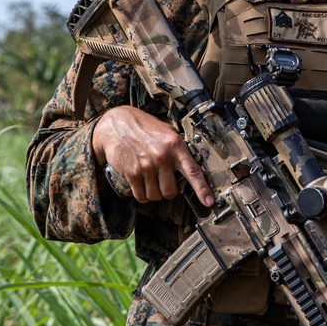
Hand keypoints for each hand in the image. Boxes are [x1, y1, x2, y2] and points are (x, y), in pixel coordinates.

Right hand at [92, 106, 214, 206]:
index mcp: (175, 145)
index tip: (209, 202)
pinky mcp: (132, 173)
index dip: (202, 189)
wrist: (117, 123)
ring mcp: (146, 166)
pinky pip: (141, 195)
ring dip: (153, 192)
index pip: (193, 171)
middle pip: (171, 192)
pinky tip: (139, 182)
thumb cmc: (143, 128)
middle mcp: (162, 157)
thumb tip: (190, 169)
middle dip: (166, 190)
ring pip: (155, 196)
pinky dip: (141, 194)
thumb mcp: (166, 132)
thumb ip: (178, 150)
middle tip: (161, 179)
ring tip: (148, 177)